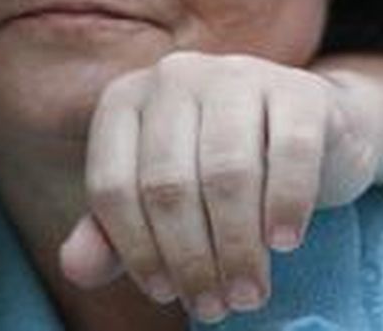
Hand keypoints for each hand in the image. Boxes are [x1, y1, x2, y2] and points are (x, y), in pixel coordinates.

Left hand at [61, 52, 382, 322]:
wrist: (308, 134)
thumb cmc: (214, 171)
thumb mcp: (156, 201)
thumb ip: (110, 233)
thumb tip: (74, 268)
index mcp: (125, 99)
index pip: (112, 185)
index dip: (135, 249)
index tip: (163, 293)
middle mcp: (174, 77)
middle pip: (168, 184)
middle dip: (190, 258)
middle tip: (213, 307)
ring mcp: (237, 75)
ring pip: (227, 172)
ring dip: (238, 246)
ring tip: (247, 293)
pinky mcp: (299, 90)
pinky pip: (290, 153)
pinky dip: (285, 204)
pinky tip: (284, 243)